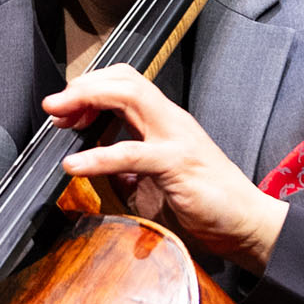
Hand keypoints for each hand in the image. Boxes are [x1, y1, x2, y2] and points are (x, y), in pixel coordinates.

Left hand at [44, 64, 288, 272]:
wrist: (250, 225)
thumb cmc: (208, 204)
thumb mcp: (156, 181)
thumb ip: (127, 169)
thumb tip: (92, 166)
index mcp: (165, 122)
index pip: (126, 82)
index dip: (91, 87)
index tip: (65, 109)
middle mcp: (171, 121)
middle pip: (124, 78)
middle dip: (83, 86)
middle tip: (53, 106)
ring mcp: (177, 138)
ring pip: (129, 96)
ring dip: (87, 100)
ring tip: (58, 117)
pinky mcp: (179, 164)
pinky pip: (132, 152)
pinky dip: (98, 156)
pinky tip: (75, 165)